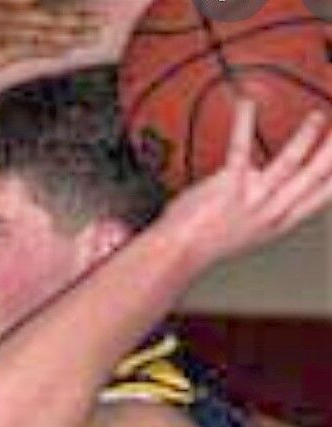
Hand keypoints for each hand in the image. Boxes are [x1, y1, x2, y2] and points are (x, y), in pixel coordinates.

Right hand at [0, 0, 99, 80]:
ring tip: (97, 30)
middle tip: (102, 16)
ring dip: (72, 29)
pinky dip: (52, 46)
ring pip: (44, 29)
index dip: (54, 7)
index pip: (30, 4)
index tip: (78, 9)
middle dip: (75, 15)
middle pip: (45, 13)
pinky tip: (70, 45)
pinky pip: (30, 47)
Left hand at [159, 99, 331, 267]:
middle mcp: (272, 212)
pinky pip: (241, 150)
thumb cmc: (204, 240)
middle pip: (315, 178)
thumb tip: (261, 173)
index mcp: (279, 222)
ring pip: (289, 164)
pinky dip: (244, 124)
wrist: (177, 253)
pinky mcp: (228, 189)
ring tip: (315, 118)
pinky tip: (247, 106)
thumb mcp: (245, 226)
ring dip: (305, 138)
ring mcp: (251, 201)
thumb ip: (260, 202)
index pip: (322, 196)